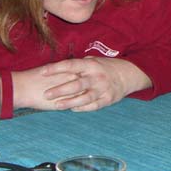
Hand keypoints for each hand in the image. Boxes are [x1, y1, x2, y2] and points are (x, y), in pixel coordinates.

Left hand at [13, 57, 150, 111]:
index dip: (56, 68)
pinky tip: (72, 109)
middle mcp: (97, 76)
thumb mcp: (93, 61)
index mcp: (91, 65)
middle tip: (46, 94)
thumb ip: (78, 65)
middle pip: (77, 84)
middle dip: (60, 89)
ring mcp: (103, 89)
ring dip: (70, 102)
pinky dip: (82, 108)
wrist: (128, 74)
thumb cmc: (104, 67)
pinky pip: (93, 105)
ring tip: (57, 105)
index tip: (42, 72)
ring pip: (85, 97)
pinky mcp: (108, 99)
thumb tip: (56, 66)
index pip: (71, 65)